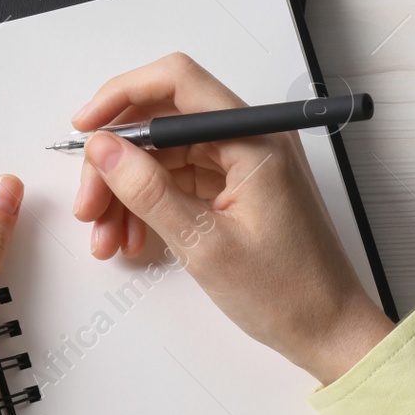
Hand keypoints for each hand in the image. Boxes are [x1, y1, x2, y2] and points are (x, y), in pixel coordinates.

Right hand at [72, 53, 392, 385]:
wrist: (328, 331)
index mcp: (253, 140)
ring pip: (166, 155)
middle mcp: (251, 141)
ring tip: (107, 236)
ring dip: (128, 191)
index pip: (177, 83)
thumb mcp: (205, 245)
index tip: (85, 127)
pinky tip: (132, 238)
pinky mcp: (237, 189)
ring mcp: (244, 165)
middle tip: (90, 204)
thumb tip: (105, 150)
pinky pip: (181, 181)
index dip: (122, 96)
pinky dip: (151, 205)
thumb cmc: (289, 293)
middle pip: (163, 123)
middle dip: (117, 160)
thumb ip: (150, 191)